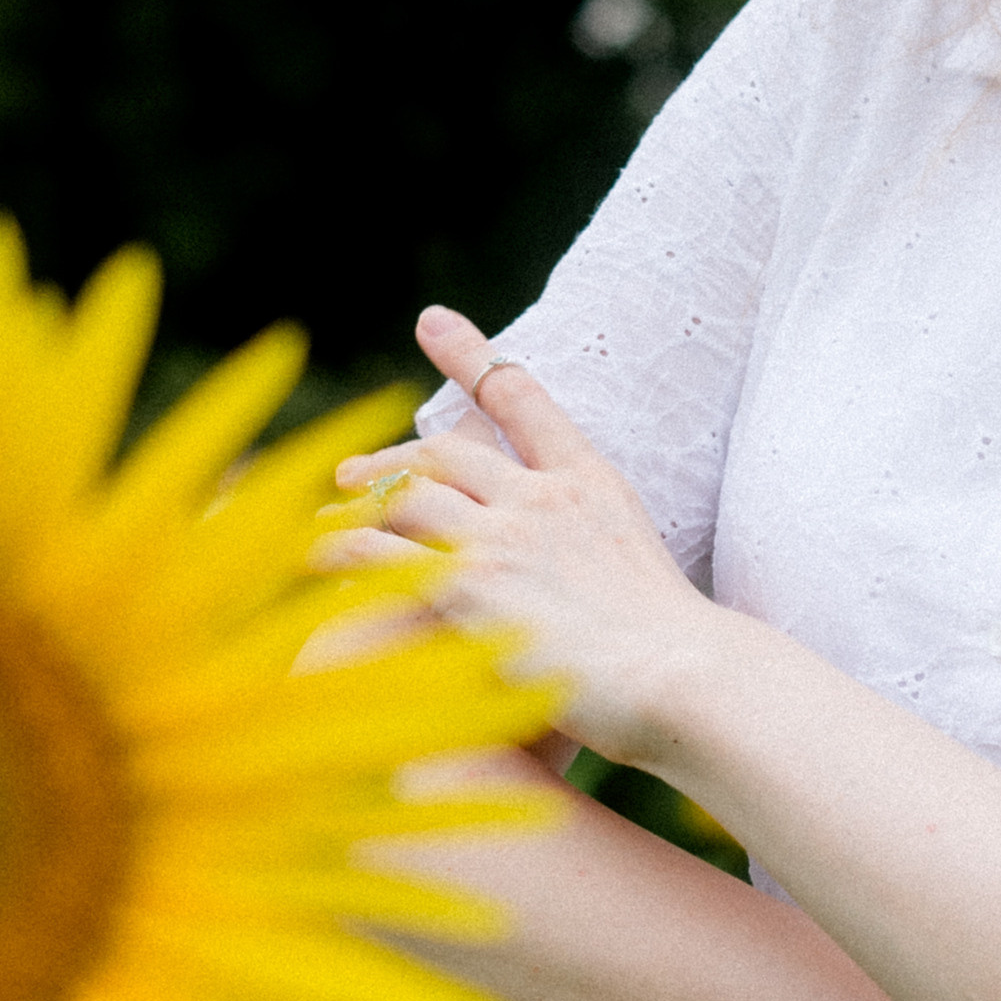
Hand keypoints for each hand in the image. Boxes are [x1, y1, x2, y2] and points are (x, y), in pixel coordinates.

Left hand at [327, 307, 712, 770]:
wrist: (688, 677)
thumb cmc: (681, 654)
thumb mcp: (645, 579)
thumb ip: (600, 561)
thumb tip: (590, 582)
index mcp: (589, 484)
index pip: (522, 399)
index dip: (471, 356)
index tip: (432, 322)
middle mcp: (541, 497)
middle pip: (447, 448)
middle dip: (395, 453)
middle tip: (352, 471)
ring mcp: (504, 536)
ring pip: (406, 495)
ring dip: (360, 501)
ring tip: (324, 514)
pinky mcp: (468, 585)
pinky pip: (382, 555)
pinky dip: (343, 550)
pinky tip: (313, 558)